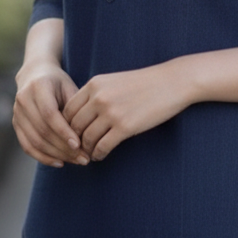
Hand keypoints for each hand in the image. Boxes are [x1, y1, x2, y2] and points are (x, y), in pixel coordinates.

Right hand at [13, 60, 87, 167]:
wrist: (34, 74)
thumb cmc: (58, 82)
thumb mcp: (70, 87)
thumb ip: (75, 107)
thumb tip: (85, 135)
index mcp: (38, 86)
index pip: (49, 114)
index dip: (64, 131)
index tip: (80, 145)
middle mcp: (23, 99)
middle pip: (42, 130)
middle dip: (64, 147)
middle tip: (84, 158)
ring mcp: (16, 113)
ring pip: (35, 142)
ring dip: (57, 155)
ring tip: (77, 161)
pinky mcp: (16, 124)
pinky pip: (28, 146)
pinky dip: (43, 157)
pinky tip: (60, 162)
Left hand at [64, 60, 189, 161]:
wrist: (171, 82)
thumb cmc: (144, 83)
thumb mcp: (114, 81)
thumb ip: (96, 94)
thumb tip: (82, 114)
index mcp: (94, 84)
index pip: (68, 109)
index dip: (66, 126)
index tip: (72, 134)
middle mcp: (99, 98)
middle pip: (74, 126)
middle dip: (74, 140)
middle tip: (79, 149)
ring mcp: (111, 112)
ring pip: (87, 138)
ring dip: (87, 149)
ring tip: (90, 153)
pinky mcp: (124, 127)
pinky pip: (103, 146)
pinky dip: (99, 154)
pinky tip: (101, 155)